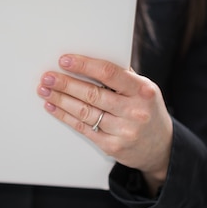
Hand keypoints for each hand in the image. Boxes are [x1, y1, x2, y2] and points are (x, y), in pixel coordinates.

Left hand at [37, 54, 172, 190]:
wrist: (161, 148)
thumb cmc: (147, 111)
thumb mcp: (144, 90)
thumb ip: (122, 77)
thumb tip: (88, 61)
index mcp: (142, 90)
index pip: (109, 73)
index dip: (84, 65)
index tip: (64, 60)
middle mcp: (134, 111)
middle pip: (92, 94)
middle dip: (65, 84)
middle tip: (47, 77)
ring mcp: (124, 131)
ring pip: (84, 112)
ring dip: (60, 100)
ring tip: (45, 90)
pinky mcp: (112, 146)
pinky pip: (83, 128)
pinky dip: (65, 116)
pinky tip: (53, 107)